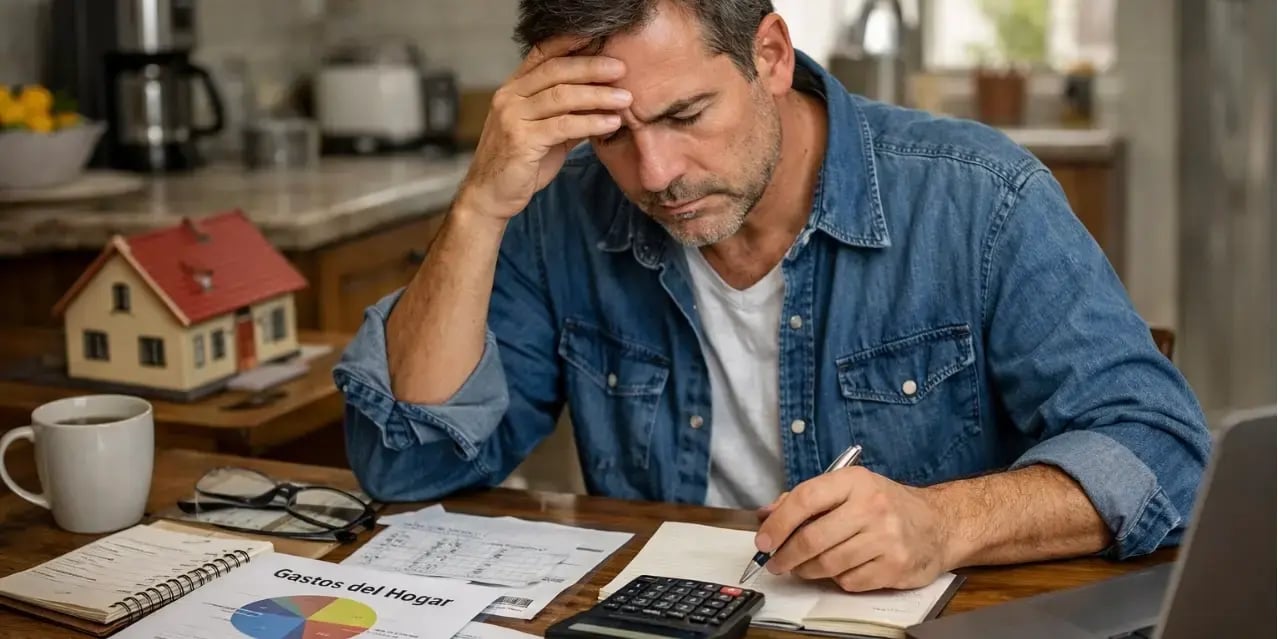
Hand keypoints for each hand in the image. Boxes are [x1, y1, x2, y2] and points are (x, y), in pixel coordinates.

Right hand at [457, 36, 632, 219]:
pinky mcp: (520, 140)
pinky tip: (611, 123)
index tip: (599, 36)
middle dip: (592, 67)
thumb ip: (569, 115)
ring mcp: (512, 117)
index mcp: (513, 89)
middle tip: (621, 69)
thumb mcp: (546, 134)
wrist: (491, 196)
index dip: (569, 42)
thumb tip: (604, 103)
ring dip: (598, 95)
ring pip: (562, 96)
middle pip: (556, 71)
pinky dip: (591, 122)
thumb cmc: (520, 165)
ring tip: (625, 99)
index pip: (542, 54)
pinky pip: (563, 125)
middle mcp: (510, 97)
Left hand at [753, 467, 952, 591]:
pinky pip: (849, 581)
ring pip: (828, 564)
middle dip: (786, 556)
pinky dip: (838, 580)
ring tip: (804, 567)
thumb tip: (766, 515)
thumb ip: (807, 499)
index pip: (805, 499)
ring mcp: (886, 538)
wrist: (938, 524)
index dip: (778, 523)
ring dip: (808, 570)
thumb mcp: (849, 489)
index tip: (763, 541)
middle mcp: (872, 507)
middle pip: (813, 538)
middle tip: (776, 563)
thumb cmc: (885, 505)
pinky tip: (842, 569)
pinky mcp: (895, 566)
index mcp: (855, 481)